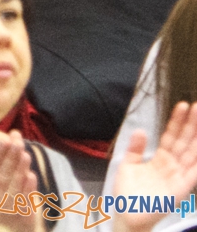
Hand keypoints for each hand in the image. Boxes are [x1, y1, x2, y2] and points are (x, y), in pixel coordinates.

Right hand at [0, 130, 39, 230]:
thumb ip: (3, 166)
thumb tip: (13, 141)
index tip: (4, 139)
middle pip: (3, 173)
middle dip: (11, 156)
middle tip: (17, 140)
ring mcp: (10, 205)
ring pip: (15, 184)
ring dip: (19, 169)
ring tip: (25, 153)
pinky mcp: (24, 216)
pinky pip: (26, 199)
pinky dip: (28, 188)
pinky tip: (31, 175)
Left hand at [111, 102, 196, 231]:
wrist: (128, 214)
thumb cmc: (128, 192)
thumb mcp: (128, 165)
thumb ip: (136, 148)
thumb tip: (141, 130)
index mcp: (160, 159)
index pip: (171, 136)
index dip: (176, 121)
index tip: (182, 105)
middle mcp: (172, 165)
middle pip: (183, 141)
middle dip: (190, 124)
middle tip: (196, 106)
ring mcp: (178, 176)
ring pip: (190, 153)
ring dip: (196, 138)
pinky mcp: (181, 188)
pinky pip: (193, 174)